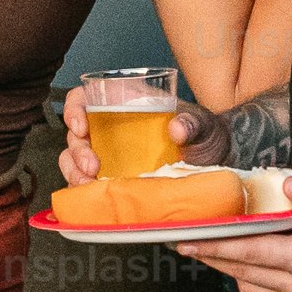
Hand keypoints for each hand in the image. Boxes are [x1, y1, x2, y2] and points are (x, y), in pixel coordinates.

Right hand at [58, 89, 220, 185]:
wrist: (217, 163)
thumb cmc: (205, 135)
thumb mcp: (202, 124)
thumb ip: (191, 122)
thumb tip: (176, 128)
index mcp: (125, 104)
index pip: (86, 97)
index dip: (74, 108)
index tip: (81, 126)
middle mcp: (111, 127)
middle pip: (76, 133)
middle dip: (77, 151)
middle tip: (91, 168)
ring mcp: (110, 154)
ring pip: (74, 158)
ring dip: (74, 172)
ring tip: (89, 184)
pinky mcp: (114, 177)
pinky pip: (87, 180)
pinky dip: (84, 188)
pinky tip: (93, 195)